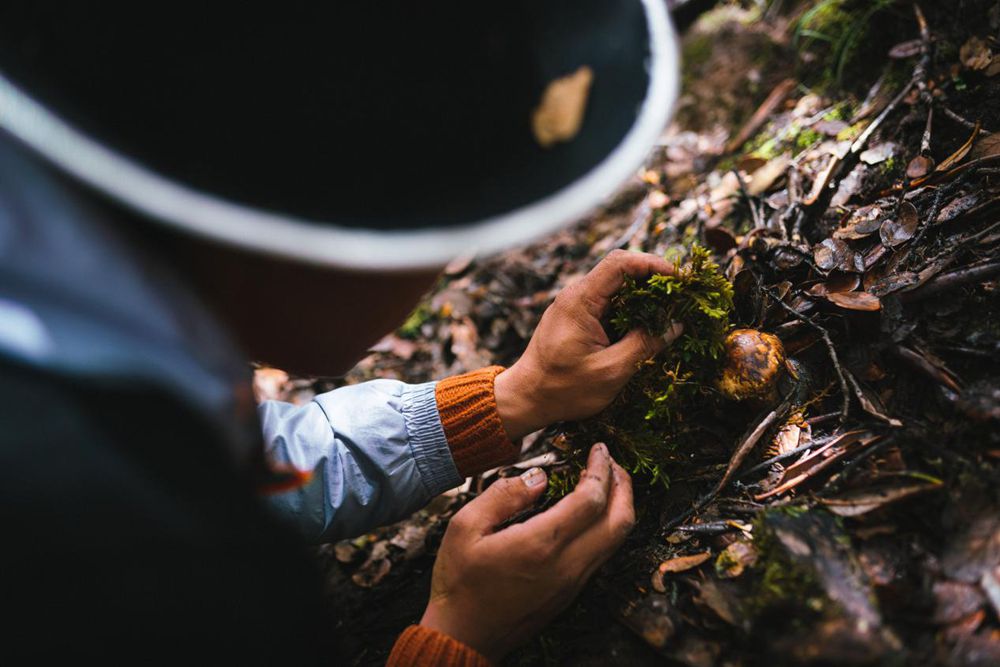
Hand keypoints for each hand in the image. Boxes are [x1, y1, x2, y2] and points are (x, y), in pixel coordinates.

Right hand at [420, 444, 633, 662]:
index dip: (601, 468)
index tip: (599, 448)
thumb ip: (503, 496)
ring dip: (620, 506)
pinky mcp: (571, 593)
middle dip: (623, 484)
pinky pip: (603, 554)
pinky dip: (608, 526)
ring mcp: (573, 582)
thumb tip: (538, 477)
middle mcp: (567, 565)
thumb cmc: (459, 582)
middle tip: (611, 462)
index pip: (591, 499)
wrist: (464, 636)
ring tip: (607, 482)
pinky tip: (591, 513)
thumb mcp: (465, 528)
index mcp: (541, 544)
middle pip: (620, 520)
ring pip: (617, 540)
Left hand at [494, 249, 679, 439]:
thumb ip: (645, 344)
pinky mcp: (576, 318)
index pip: (620, 263)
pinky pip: (607, 302)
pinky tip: (647, 322)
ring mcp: (574, 306)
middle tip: (680, 294)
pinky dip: (630, 307)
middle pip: (619, 269)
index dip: (652, 264)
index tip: (679, 279)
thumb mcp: (611, 370)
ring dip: (642, 294)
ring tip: (669, 308)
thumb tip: (676, 325)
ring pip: (615, 286)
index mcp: (580, 301)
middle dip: (652, 277)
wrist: (527, 399)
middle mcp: (575, 296)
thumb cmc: (564, 389)